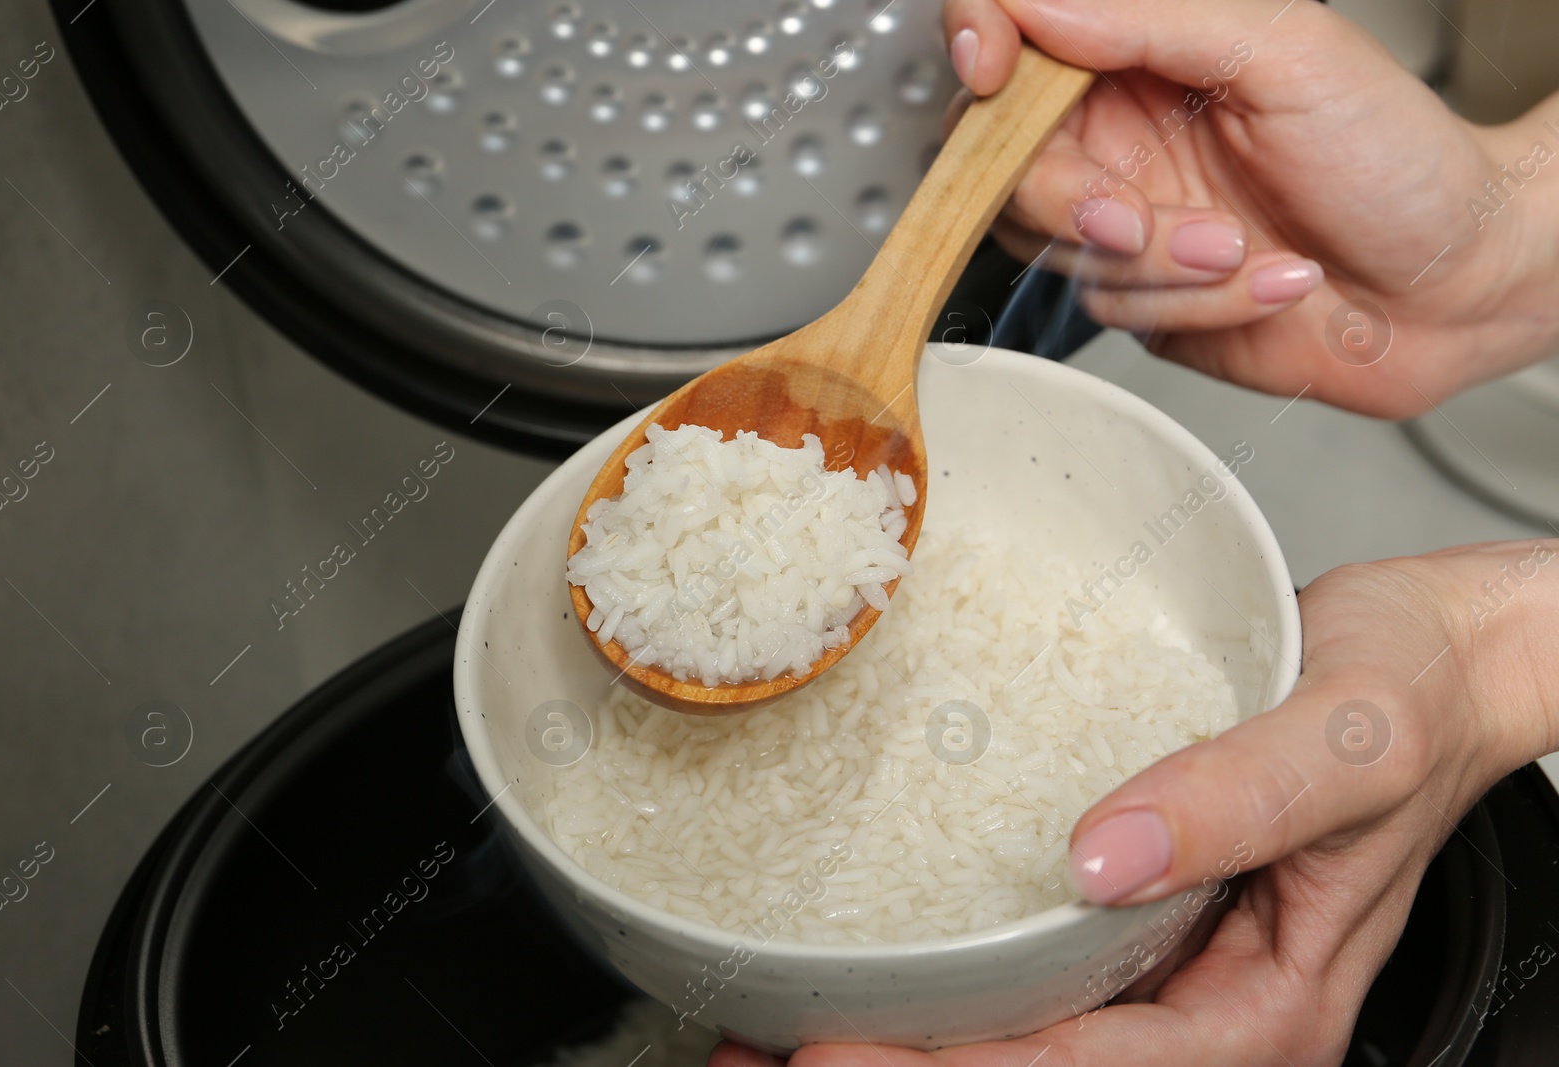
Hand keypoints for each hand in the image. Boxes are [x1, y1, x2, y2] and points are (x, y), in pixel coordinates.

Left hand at [709, 539, 1558, 1066]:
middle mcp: (1206, 998)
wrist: (1443, 649)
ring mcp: (1168, 956)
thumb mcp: (1347, 739)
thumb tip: (1104, 857)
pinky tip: (870, 953)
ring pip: (1024, 1029)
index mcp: (1267, 1003)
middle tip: (760, 1053)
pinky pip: (1032, 961)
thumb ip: (1237, 797)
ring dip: (906, 1034)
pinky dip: (944, 972)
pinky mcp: (1139, 904)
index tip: (842, 1052)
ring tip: (776, 1026)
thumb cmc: (1420, 691)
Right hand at [942, 0, 1558, 417]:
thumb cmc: (1399, 159)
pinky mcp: (1139, 300)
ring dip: (1158, 266)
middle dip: (1072, 204)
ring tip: (1249, 251)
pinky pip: (1109, 310)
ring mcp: (1122, 223)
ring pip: (1052, 251)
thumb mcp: (1284, 52)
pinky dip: (1196, 306)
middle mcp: (1119, 137)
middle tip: (1136, 220)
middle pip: (1003, 163)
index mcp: (1141, 56)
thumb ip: (1152, 18)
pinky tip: (1268, 285)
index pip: (1013, 35)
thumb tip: (1036, 4)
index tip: (990, 73)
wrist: (1455, 286)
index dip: (978, 44)